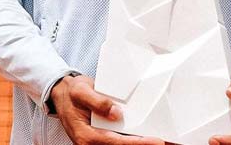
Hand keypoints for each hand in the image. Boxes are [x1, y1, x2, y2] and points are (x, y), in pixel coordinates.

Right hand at [50, 74, 164, 144]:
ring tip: (164, 141)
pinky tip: (149, 138)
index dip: (138, 143)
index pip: (117, 143)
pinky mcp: (104, 139)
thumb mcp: (81, 91)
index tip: (156, 141)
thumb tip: (115, 112)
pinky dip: (135, 141)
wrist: (62, 96)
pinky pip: (121, 142)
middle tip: (168, 143)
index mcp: (87, 136)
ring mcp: (99, 142)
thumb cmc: (72, 94)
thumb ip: (97, 102)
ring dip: (141, 144)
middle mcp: (93, 143)